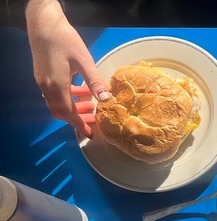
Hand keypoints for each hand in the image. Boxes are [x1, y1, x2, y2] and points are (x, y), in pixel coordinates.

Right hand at [25, 0, 110, 137]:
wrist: (43, 23)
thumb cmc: (65, 40)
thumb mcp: (84, 61)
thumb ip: (94, 81)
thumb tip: (107, 99)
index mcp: (57, 86)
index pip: (68, 113)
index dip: (79, 125)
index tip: (90, 134)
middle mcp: (47, 87)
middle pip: (61, 111)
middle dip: (78, 118)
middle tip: (94, 119)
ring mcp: (42, 81)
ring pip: (57, 102)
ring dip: (73, 106)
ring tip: (91, 105)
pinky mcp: (42, 74)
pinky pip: (55, 93)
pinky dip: (68, 96)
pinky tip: (81, 89)